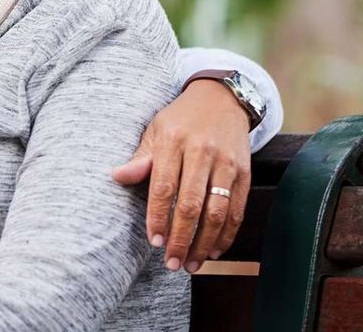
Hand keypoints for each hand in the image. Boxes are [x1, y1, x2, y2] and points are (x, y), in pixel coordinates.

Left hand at [111, 80, 250, 272]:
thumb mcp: (155, 130)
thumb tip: (117, 176)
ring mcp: (227, 163)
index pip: (164, 187)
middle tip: (172, 262)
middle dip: (181, 238)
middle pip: (191, 204)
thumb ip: (141, 158)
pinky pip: (237, 209)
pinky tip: (215, 250)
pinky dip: (227, 233)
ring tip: (192, 263)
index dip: (158, 217)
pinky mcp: (245, 172)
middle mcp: (202, 152)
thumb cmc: (180, 119)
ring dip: (204, 243)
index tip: (154, 241)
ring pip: (217, 212)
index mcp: (174, 141)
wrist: (221, 99)